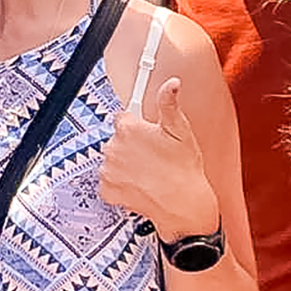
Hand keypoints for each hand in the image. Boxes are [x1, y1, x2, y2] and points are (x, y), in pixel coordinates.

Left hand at [97, 74, 218, 242]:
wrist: (182, 206)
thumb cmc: (183, 169)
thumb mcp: (180, 131)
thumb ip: (169, 104)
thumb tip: (170, 84)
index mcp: (128, 129)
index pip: (123, 116)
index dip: (137, 124)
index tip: (146, 131)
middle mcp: (113, 148)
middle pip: (117, 139)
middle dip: (131, 145)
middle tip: (153, 155)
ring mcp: (108, 170)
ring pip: (112, 160)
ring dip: (125, 163)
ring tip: (148, 171)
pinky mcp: (107, 190)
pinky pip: (109, 181)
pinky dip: (120, 183)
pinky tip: (139, 184)